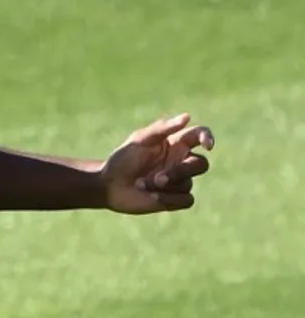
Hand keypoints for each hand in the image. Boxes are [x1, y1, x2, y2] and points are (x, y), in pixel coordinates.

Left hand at [100, 113, 214, 214]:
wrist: (109, 185)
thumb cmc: (123, 159)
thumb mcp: (139, 140)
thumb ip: (162, 128)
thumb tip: (187, 117)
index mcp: (175, 143)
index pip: (199, 135)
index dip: (208, 137)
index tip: (207, 145)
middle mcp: (181, 161)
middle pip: (201, 164)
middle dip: (181, 171)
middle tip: (159, 178)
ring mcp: (180, 181)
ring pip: (188, 183)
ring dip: (163, 185)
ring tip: (141, 184)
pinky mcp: (177, 199)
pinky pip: (187, 199)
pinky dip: (168, 198)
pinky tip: (150, 195)